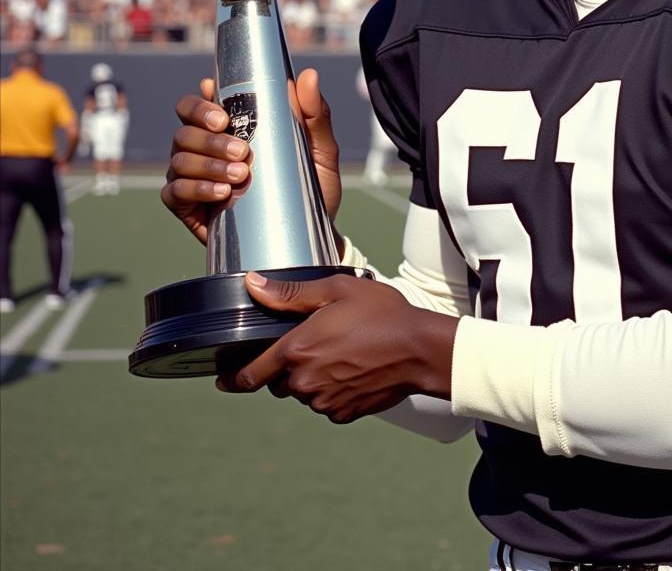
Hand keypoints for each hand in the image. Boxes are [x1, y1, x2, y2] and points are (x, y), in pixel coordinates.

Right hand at [160, 68, 341, 244]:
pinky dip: (195, 189)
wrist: (311, 233)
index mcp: (230, 128)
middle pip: (184, 130)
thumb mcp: (320, 150)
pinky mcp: (188, 207)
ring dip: (208, 165)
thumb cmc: (311, 186)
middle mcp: (205, 148)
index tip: (225, 117)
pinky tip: (222, 194)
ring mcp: (194, 177)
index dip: (201, 103)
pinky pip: (174, 192)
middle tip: (242, 152)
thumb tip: (309, 75)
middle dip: (209, 139)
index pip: (198, 104)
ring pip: (179, 159)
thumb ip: (315, 114)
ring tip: (241, 176)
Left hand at [216, 273, 457, 423]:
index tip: (224, 380)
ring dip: (312, 378)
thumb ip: (290, 293)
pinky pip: (326, 404)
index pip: (249, 374)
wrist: (420, 350)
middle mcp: (304, 381)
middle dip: (289, 366)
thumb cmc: (382, 314)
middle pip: (279, 381)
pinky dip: (333, 391)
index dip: (233, 378)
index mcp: (296, 350)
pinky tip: (353, 370)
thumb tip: (252, 284)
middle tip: (318, 343)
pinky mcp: (343, 414)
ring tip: (343, 352)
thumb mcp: (337, 290)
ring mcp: (323, 401)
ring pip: (304, 392)